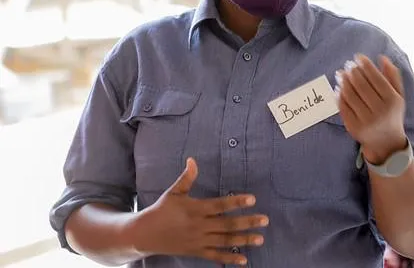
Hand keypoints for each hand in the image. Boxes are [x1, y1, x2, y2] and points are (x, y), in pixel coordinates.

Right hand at [127, 158, 267, 264]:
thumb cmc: (161, 210)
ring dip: (243, 240)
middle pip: (227, 224)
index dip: (236, 202)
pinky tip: (244, 259)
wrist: (144, 234)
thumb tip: (192, 160)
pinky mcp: (196, 251)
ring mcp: (198, 240)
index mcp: (195, 209)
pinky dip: (229, 258)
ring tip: (260, 239)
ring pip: (225, 241)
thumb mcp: (173, 192)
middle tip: (265, 220)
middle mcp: (199, 226)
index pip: (220, 205)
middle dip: (247, 222)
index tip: (252, 199)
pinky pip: (215, 256)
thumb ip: (186, 178)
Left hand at [336, 54, 406, 163]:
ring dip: (344, 81)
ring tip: (341, 73)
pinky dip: (339, 95)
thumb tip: (383, 58)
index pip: (376, 78)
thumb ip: (393, 76)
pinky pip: (343, 107)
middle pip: (362, 85)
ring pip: (350, 95)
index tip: (358, 57)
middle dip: (353, 72)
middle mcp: (380, 111)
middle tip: (348, 64)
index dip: (366, 65)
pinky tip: (338, 87)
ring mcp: (366, 121)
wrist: (386, 142)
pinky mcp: (354, 128)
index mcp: (393, 101)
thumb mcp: (398, 96)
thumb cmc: (392, 113)